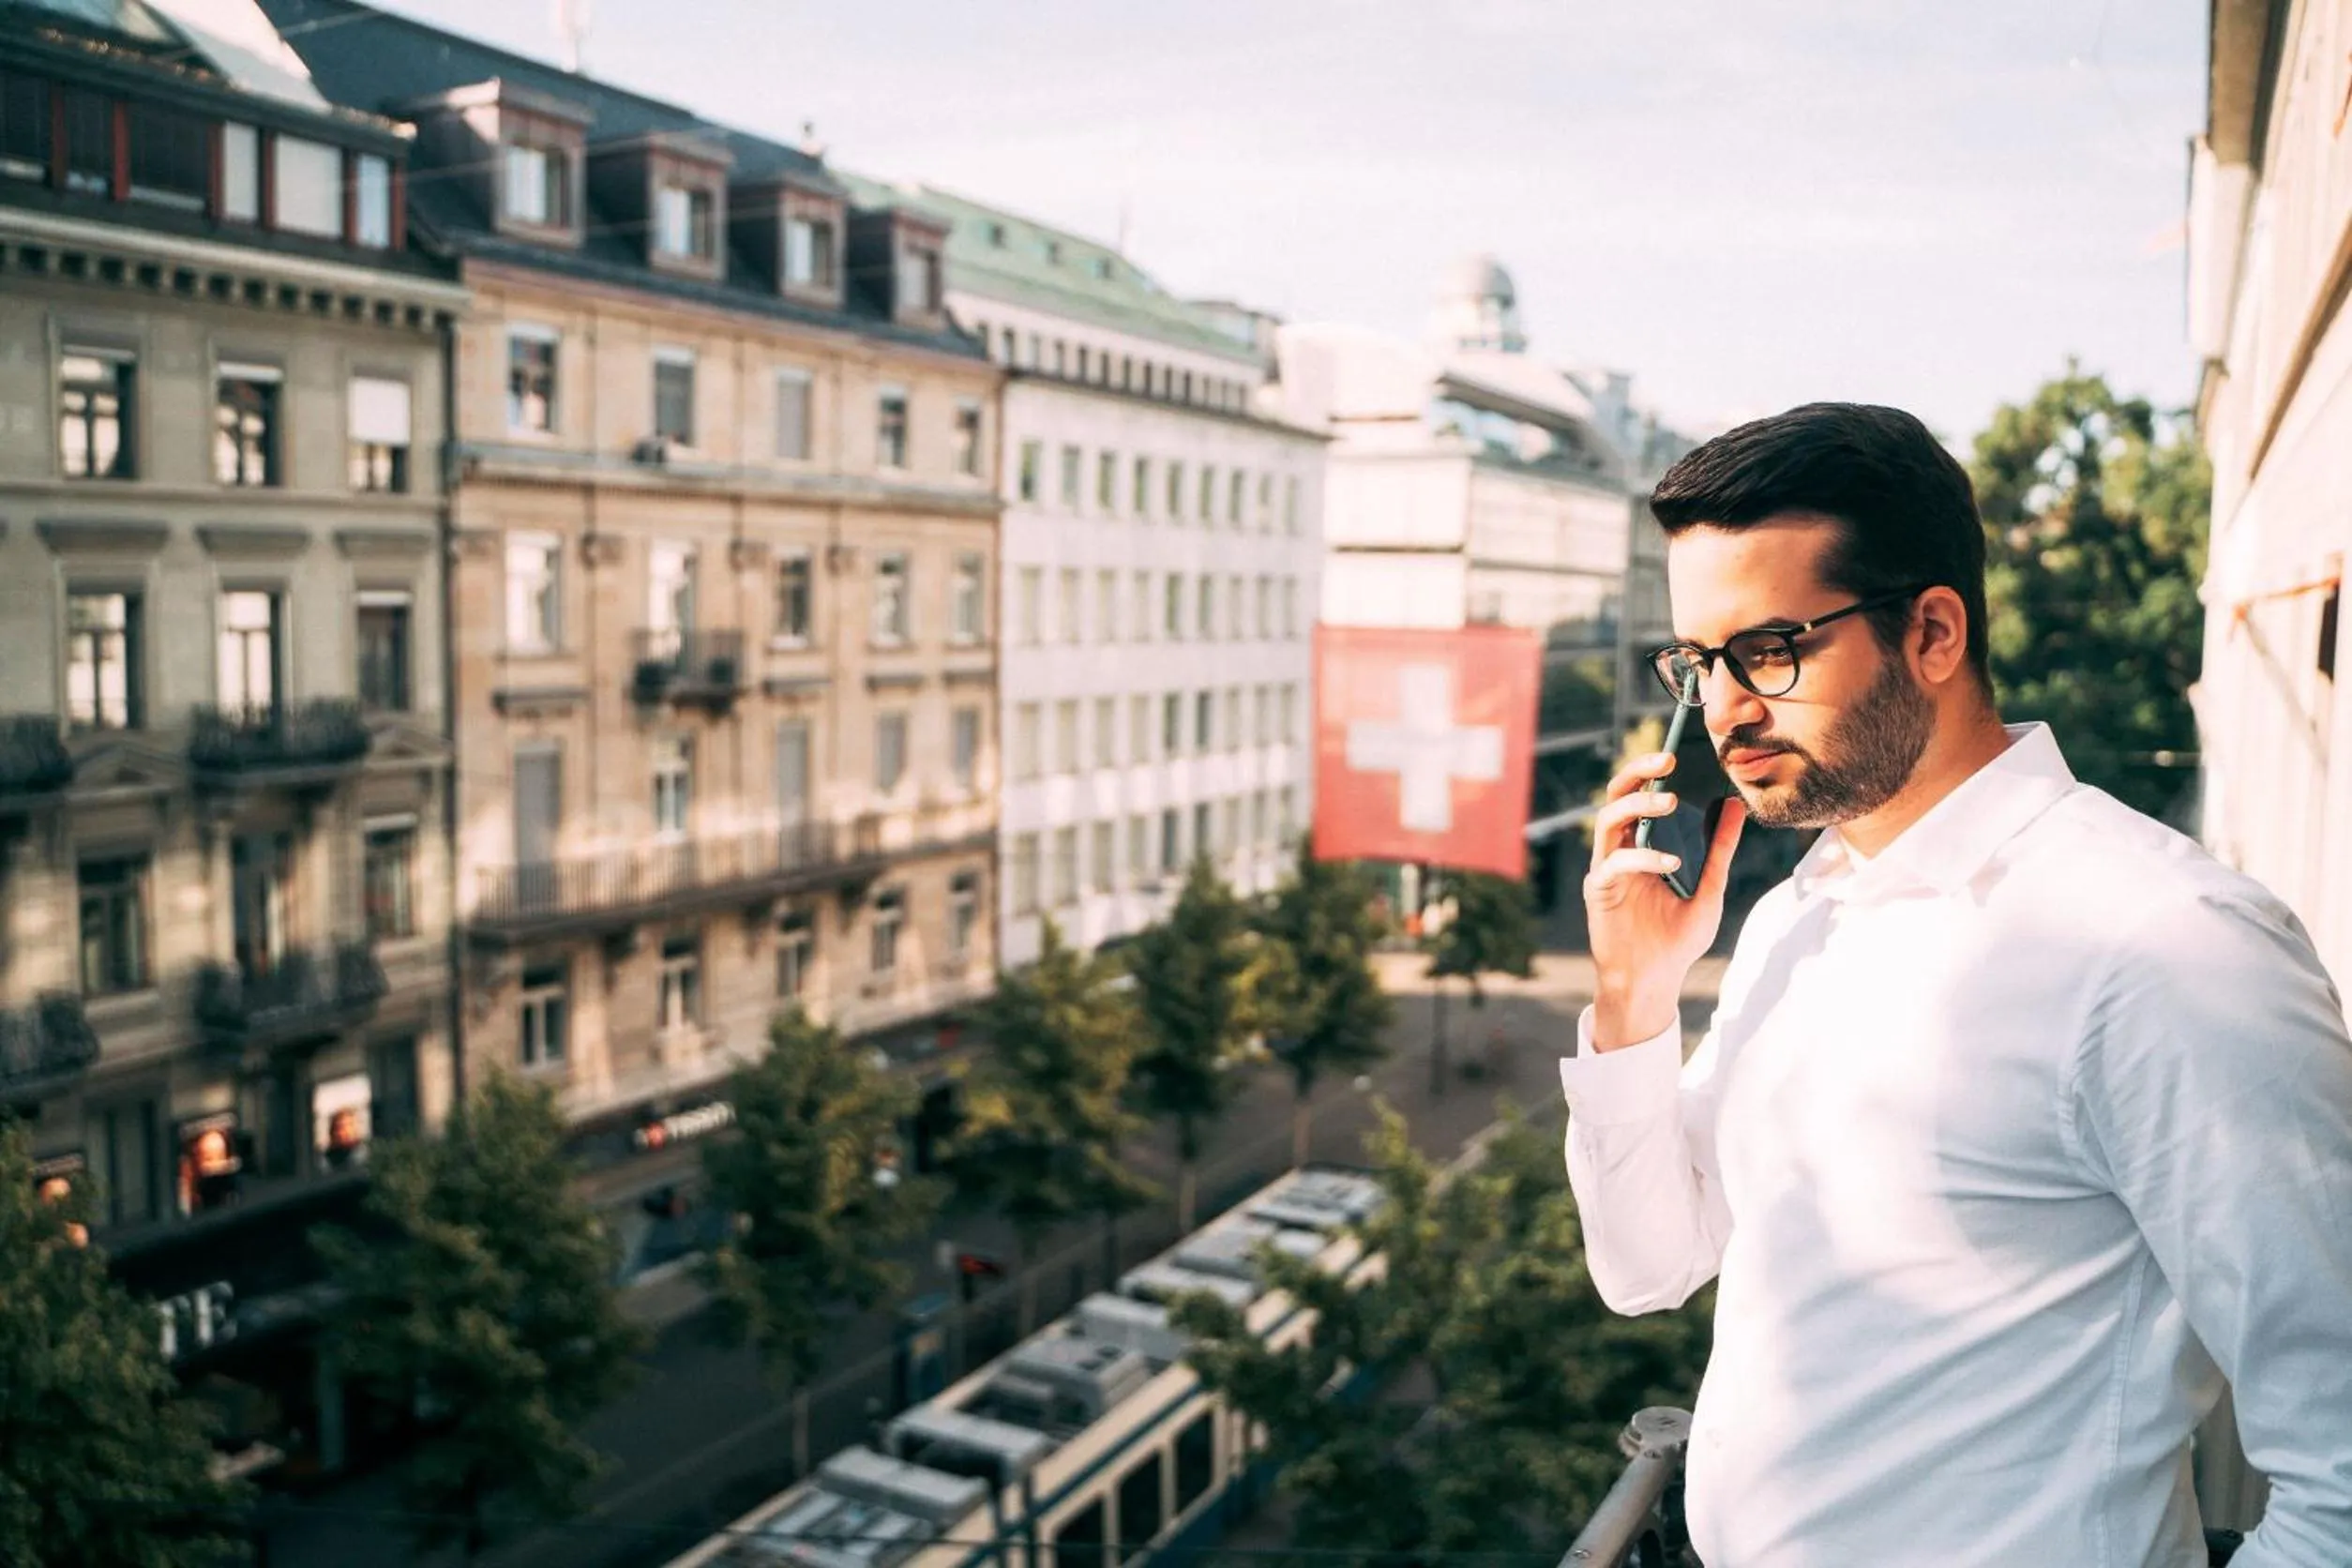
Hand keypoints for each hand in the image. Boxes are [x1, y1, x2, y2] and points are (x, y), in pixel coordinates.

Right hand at [1584, 752, 1745, 1049]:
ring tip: (1670, 803)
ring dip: (1637, 806)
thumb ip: (1718, 849)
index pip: (1640, 797)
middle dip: (1637, 774)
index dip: (1650, 773)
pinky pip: (1615, 862)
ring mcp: (1607, 868)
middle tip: (1666, 763)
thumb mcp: (1710, 887)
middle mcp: (1619, 850)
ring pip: (1608, 820)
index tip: (1674, 757)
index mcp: (1641, 845)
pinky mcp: (1599, 890)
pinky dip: (1643, 857)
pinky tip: (1671, 863)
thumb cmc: (1676, 939)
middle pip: (1616, 796)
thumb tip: (1734, 805)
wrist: (1654, 980)